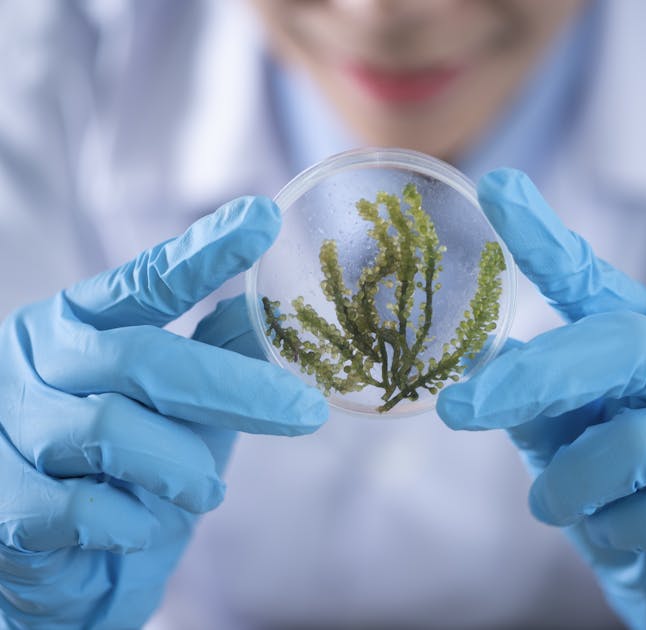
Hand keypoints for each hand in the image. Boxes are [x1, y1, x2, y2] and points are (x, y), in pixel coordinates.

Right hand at [0, 197, 326, 628]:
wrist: (67, 562)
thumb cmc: (131, 470)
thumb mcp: (182, 406)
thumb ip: (216, 355)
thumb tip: (267, 308)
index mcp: (80, 321)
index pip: (146, 280)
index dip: (205, 252)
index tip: (264, 219)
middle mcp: (36, 358)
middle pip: (143, 357)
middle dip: (235, 388)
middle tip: (306, 411)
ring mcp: (8, 424)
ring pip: (113, 432)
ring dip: (182, 469)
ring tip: (206, 490)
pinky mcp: (0, 499)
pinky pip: (85, 507)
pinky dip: (135, 521)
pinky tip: (142, 525)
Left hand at [437, 170, 645, 627]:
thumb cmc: (627, 491)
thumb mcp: (570, 440)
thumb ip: (534, 402)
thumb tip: (482, 361)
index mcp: (640, 336)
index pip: (589, 278)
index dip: (542, 236)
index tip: (496, 188)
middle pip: (611, 345)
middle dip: (529, 380)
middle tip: (457, 410)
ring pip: (633, 444)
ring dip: (572, 484)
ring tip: (552, 503)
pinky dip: (620, 530)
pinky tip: (619, 532)